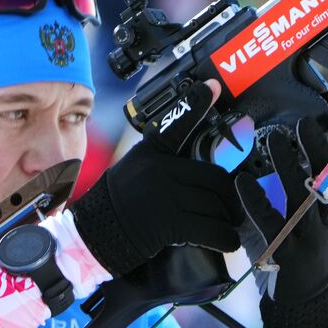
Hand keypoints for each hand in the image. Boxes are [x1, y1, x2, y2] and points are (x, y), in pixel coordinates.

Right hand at [71, 80, 243, 277]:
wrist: (92, 235)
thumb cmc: (117, 204)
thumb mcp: (136, 169)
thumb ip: (164, 162)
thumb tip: (201, 165)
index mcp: (151, 153)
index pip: (177, 123)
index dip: (196, 103)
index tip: (212, 86)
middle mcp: (159, 170)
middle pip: (215, 177)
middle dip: (230, 196)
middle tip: (234, 205)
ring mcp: (165, 196)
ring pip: (217, 204)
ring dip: (229, 219)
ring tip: (230, 224)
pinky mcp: (169, 223)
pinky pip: (211, 228)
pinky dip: (225, 237)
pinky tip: (227, 240)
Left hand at [235, 112, 327, 327]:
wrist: (303, 304)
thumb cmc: (299, 252)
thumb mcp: (309, 218)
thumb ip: (305, 186)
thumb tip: (296, 151)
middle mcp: (322, 219)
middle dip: (318, 147)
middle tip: (303, 121)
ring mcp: (307, 236)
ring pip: (301, 195)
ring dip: (288, 164)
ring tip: (272, 138)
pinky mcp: (286, 254)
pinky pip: (271, 223)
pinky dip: (256, 201)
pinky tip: (242, 182)